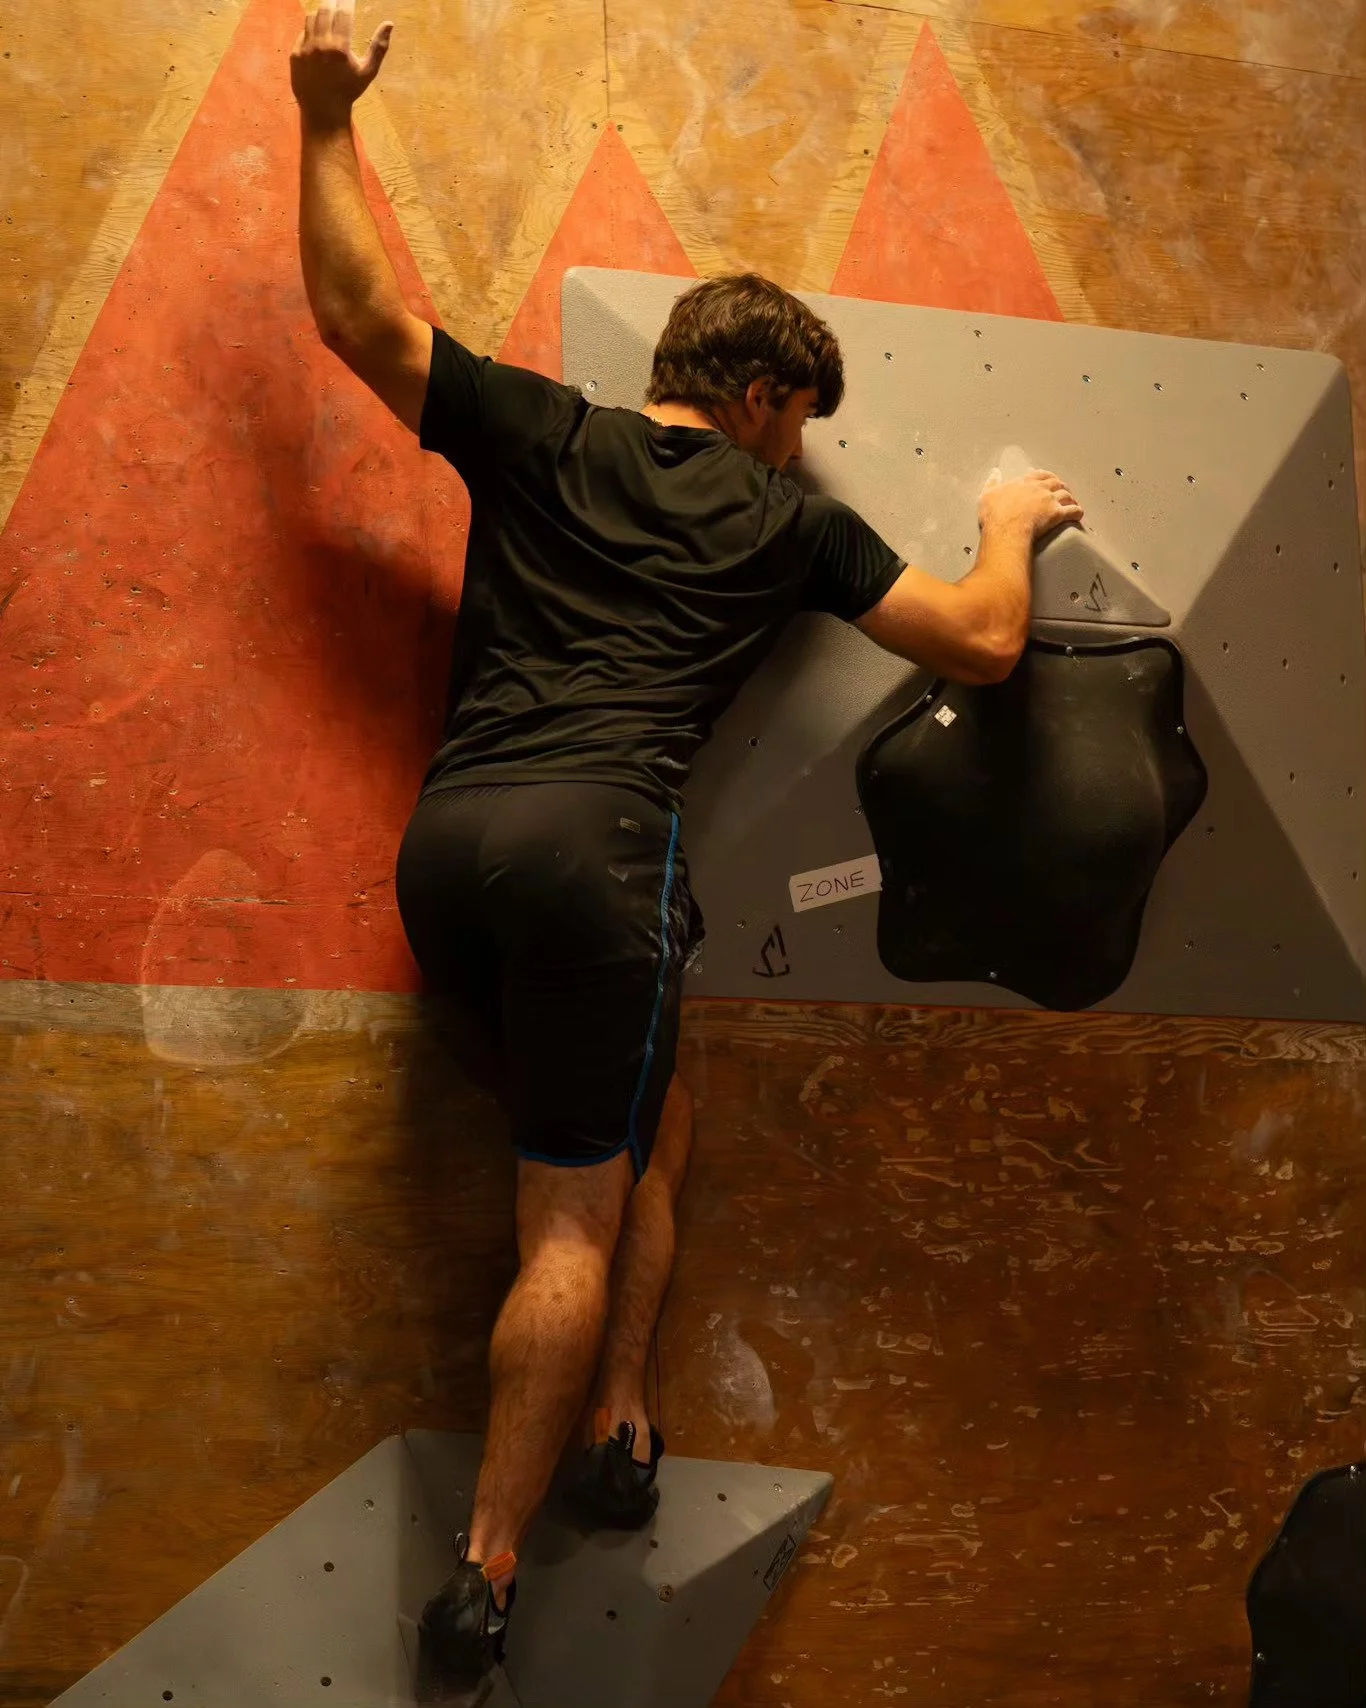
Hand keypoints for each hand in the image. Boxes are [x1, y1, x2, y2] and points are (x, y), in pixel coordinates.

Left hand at [291, 1, 393, 129]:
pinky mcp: (295, 54)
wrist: (324, 111)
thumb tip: (389, 24)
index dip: (347, 1)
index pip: (343, 13)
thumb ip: (379, 47)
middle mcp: (320, 45)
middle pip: (325, 9)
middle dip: (332, 1)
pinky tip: (317, 31)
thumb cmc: (349, 91)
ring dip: (320, 12)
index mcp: (340, 48)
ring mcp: (305, 49)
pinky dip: (311, 28)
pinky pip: (302, 33)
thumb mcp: (368, 72)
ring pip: (311, 18)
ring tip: (328, 12)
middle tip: (339, 0)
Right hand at [979, 468, 1082, 540]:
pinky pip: (1072, 511)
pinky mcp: (1057, 514)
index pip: (1038, 475)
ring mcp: (1050, 501)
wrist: (1006, 529)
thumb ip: (992, 482)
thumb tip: (995, 473)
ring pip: (1066, 495)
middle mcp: (1039, 489)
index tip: (1047, 477)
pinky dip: (1077, 511)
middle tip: (1062, 489)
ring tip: (1072, 501)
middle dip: (1060, 485)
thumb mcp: (987, 495)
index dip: (1044, 476)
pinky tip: (1079, 513)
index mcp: (1023, 483)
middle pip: (1055, 483)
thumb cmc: (996, 515)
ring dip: (1070, 497)